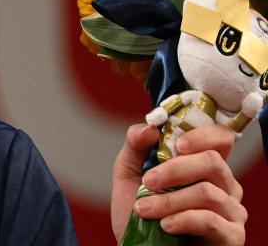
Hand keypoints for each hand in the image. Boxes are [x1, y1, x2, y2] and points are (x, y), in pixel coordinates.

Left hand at [112, 123, 245, 244]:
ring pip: (208, 192)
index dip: (202, 135)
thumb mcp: (129, 174)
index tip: (176, 143)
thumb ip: (136, 146)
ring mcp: (231, 211)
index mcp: (204, 166)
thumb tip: (149, 127)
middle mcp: (225, 185)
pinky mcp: (232, 236)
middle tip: (148, 181)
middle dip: (174, 169)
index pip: (220, 138)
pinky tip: (165, 226)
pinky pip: (212, 221)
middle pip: (212, 161)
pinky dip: (183, 220)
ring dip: (170, 200)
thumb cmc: (140, 212)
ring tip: (144, 210)